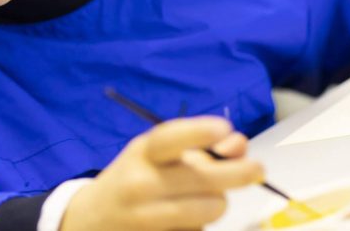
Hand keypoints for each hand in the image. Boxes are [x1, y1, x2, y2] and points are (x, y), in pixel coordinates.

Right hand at [60, 117, 263, 230]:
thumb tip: (239, 144)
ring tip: (208, 198)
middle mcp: (141, 183)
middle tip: (258, 168)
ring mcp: (146, 216)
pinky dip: (202, 223)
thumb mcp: (156, 156)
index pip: (168, 139)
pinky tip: (187, 219)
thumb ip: (198, 147)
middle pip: (202, 178)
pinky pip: (199, 229)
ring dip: (219, 202)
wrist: (92, 218)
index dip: (197, 132)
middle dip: (238, 173)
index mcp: (141, 153)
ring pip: (209, 207)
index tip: (224, 128)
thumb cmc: (133, 178)